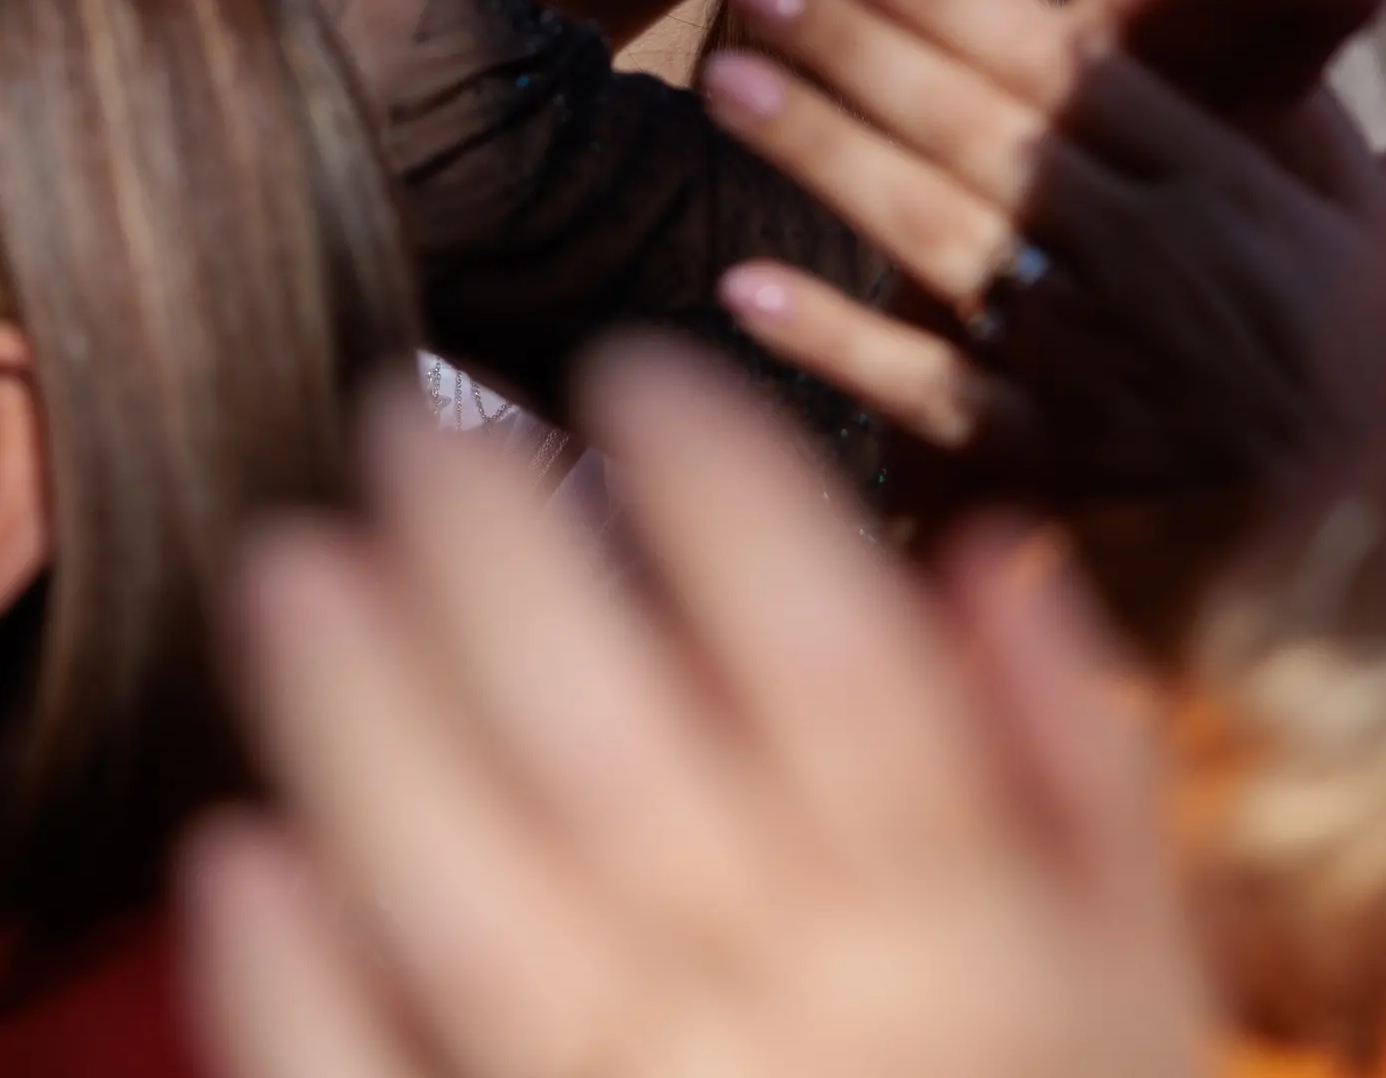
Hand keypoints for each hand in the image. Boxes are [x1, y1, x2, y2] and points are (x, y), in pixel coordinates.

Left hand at [180, 347, 1208, 1077]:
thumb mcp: (1149, 1004)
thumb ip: (1088, 786)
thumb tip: (997, 561)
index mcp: (960, 940)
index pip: (832, 651)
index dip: (720, 488)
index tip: (632, 372)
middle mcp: (796, 1014)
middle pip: (618, 730)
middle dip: (498, 547)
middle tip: (401, 412)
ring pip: (477, 890)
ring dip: (365, 717)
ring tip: (282, 563)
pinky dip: (304, 995)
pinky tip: (236, 858)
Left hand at [702, 0, 1385, 516]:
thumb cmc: (1367, 358)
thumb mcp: (1342, 206)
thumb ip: (1265, 85)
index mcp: (1213, 176)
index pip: (1053, 60)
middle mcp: (1149, 253)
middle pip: (976, 125)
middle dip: (856, 43)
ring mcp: (1099, 359)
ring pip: (939, 234)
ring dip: (823, 150)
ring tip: (727, 83)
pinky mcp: (1065, 465)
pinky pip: (932, 394)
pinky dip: (839, 338)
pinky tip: (745, 284)